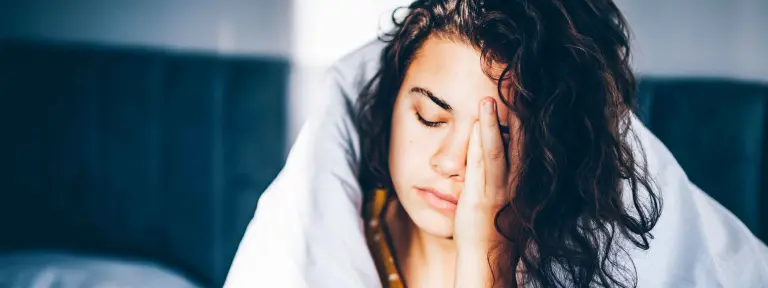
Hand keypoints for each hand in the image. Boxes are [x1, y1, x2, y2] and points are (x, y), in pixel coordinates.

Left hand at [453, 98, 511, 250]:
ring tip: (489, 98)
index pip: (525, 144)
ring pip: (497, 150)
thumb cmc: (495, 227)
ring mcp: (498, 191)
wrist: (487, 260)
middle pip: (518, 142)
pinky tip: (478, 124)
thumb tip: (504, 150)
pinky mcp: (479, 198)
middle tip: (514, 85)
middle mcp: (514, 184)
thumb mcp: (506, 197)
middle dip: (516, 114)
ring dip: (493, 123)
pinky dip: (481, 142)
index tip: (524, 94)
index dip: (525, 119)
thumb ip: (506, 173)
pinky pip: (481, 165)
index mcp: (521, 181)